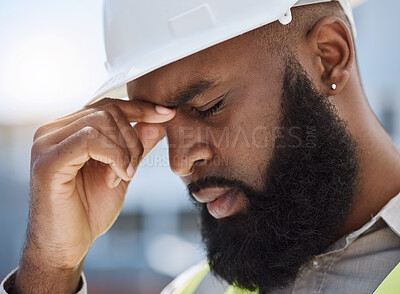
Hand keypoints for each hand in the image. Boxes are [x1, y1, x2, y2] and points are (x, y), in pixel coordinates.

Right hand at [24, 98, 174, 268]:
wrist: (68, 245)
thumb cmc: (90, 210)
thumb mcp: (123, 171)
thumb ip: (137, 146)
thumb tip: (158, 120)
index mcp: (68, 131)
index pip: (108, 106)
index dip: (140, 108)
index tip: (168, 114)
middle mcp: (53, 131)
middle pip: (108, 110)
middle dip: (132, 139)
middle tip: (132, 169)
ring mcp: (47, 143)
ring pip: (101, 120)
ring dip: (123, 150)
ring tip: (121, 176)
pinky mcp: (48, 161)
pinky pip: (90, 139)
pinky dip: (114, 156)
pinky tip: (117, 177)